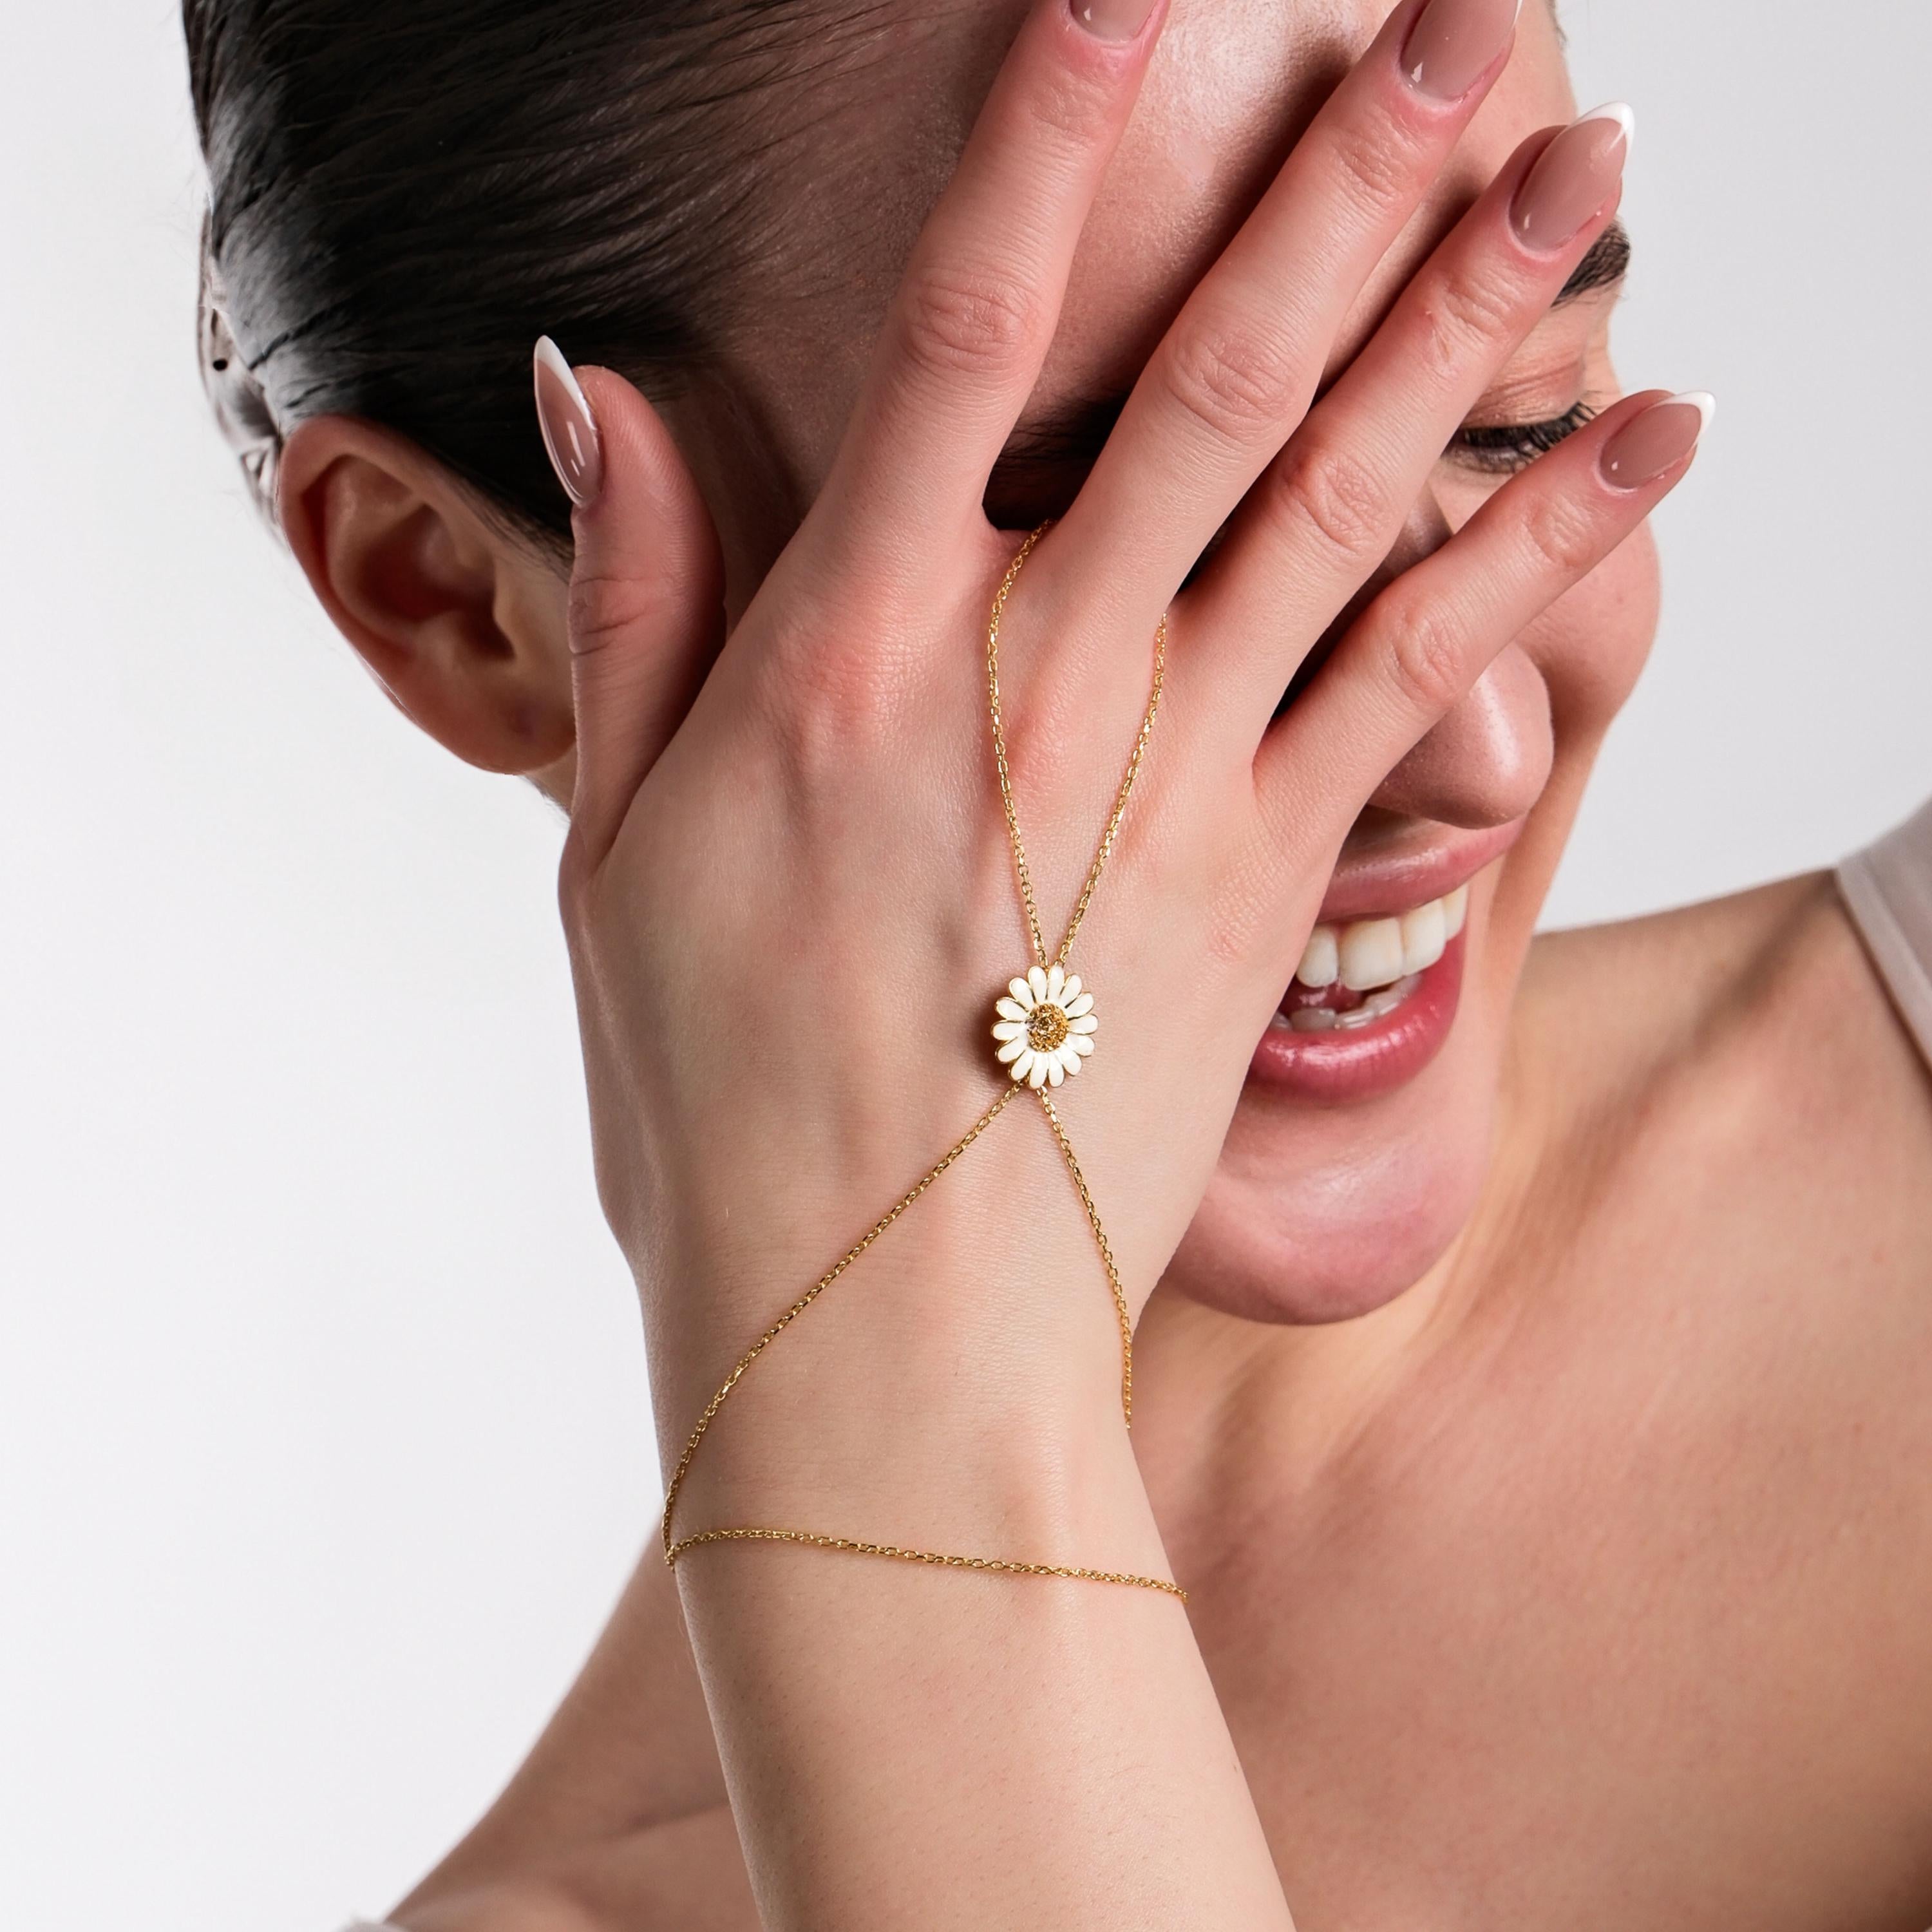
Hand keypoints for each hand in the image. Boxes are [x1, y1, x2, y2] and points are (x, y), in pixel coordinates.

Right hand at [550, 0, 1689, 1510]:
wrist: (880, 1331)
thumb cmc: (724, 1099)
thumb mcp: (617, 847)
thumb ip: (645, 601)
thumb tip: (604, 386)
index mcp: (847, 664)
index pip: (951, 340)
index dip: (1044, 145)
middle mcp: (1027, 688)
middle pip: (1208, 382)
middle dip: (1342, 181)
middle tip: (1464, 24)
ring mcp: (1170, 781)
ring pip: (1344, 499)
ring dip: (1472, 317)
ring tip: (1585, 165)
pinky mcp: (1271, 878)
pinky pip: (1426, 676)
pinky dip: (1544, 547)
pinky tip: (1653, 434)